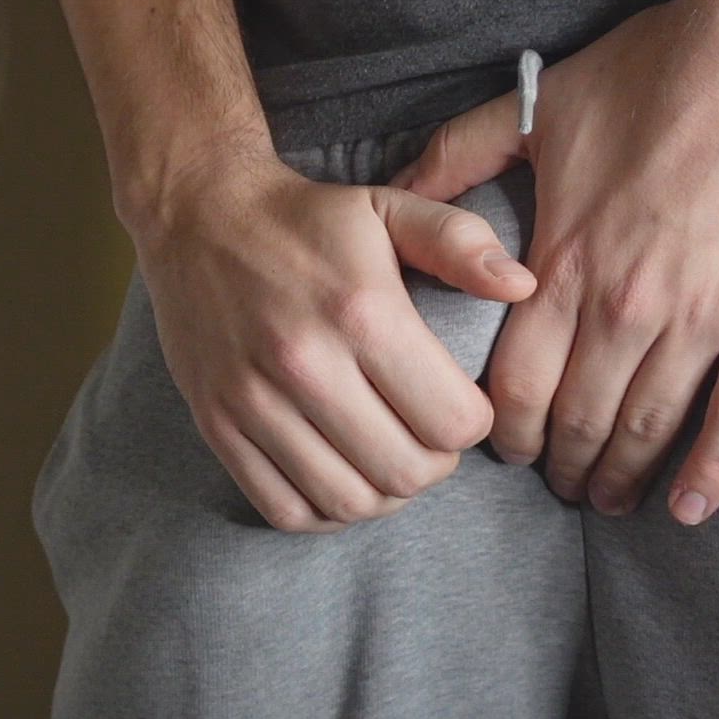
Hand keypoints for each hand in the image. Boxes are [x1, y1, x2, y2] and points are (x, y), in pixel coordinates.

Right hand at [130, 149, 536, 532]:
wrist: (195, 215)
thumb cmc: (304, 218)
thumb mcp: (388, 206)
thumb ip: (460, 241)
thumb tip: (522, 285)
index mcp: (362, 312)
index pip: (453, 422)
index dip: (474, 422)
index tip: (461, 401)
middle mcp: (305, 363)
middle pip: (405, 472)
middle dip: (435, 463)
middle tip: (428, 434)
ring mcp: (253, 401)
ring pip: (348, 502)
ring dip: (384, 493)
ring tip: (388, 456)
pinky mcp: (217, 424)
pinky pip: (284, 508)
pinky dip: (324, 512)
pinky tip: (340, 476)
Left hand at [388, 0, 718, 524]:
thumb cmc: (657, 66)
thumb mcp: (537, 106)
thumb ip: (459, 154)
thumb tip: (394, 184)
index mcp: (563, 260)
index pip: (513, 383)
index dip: (502, 431)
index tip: (504, 451)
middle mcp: (625, 303)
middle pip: (577, 418)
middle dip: (560, 465)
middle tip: (558, 487)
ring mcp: (704, 312)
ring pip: (649, 427)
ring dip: (622, 475)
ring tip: (609, 499)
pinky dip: (712, 472)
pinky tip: (691, 510)